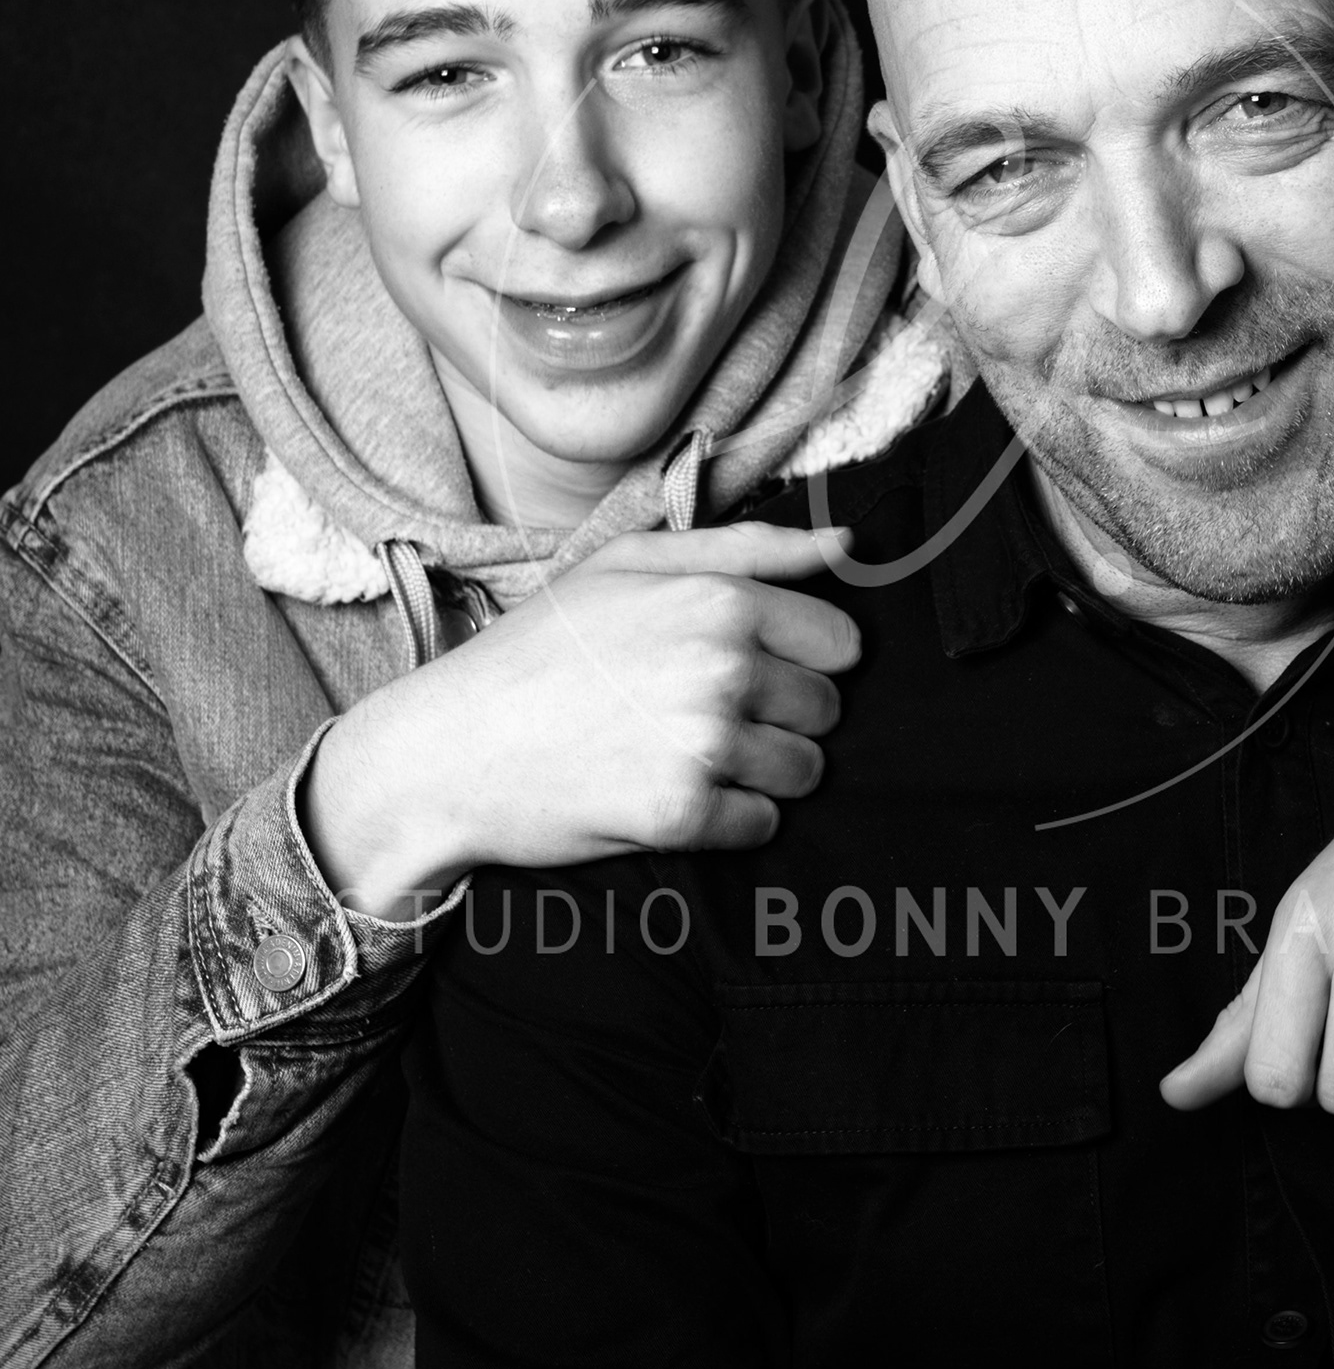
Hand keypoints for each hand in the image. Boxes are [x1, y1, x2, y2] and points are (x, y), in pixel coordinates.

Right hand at [302, 522, 859, 917]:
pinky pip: (763, 824)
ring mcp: (704, 744)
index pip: (844, 643)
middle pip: (827, 710)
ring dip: (763, 771)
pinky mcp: (682, 814)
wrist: (449, 749)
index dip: (805, 659)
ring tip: (689, 753)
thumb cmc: (541, 649)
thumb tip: (849, 544)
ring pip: (805, 771)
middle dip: (785, 717)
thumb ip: (750, 547)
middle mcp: (723, 667)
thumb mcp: (631, 565)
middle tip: (709, 713)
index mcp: (720, 599)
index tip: (758, 667)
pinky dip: (731, 819)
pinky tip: (674, 792)